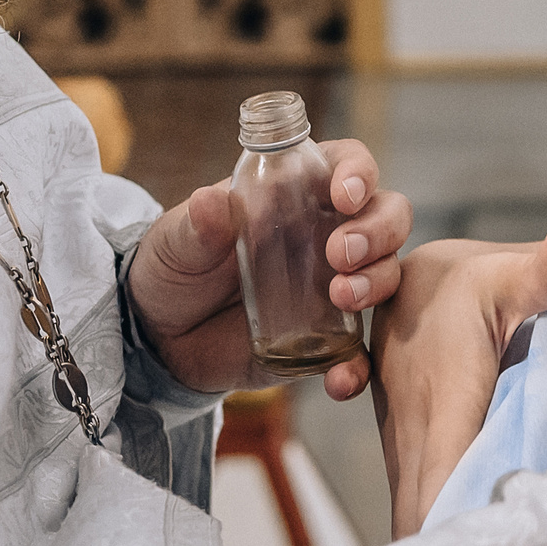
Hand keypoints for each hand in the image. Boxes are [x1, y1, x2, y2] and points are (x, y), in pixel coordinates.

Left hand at [125, 139, 411, 393]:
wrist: (160, 336)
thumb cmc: (174, 267)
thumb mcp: (176, 242)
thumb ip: (197, 225)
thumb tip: (211, 201)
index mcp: (296, 195)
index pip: (347, 165)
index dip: (358, 171)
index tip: (344, 194)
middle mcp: (326, 234)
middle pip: (386, 216)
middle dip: (377, 231)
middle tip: (340, 254)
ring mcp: (333, 287)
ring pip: (386, 274)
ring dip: (377, 282)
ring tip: (341, 298)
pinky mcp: (327, 340)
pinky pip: (359, 352)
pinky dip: (359, 366)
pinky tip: (340, 380)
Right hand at [370, 224, 546, 535]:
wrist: (404, 279)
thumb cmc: (469, 282)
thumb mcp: (507, 274)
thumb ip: (545, 270)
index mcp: (445, 398)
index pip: (445, 478)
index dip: (457, 530)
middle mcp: (416, 429)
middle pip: (423, 516)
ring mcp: (404, 445)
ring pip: (413, 517)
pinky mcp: (406, 452)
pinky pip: (415, 506)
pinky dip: (429, 541)